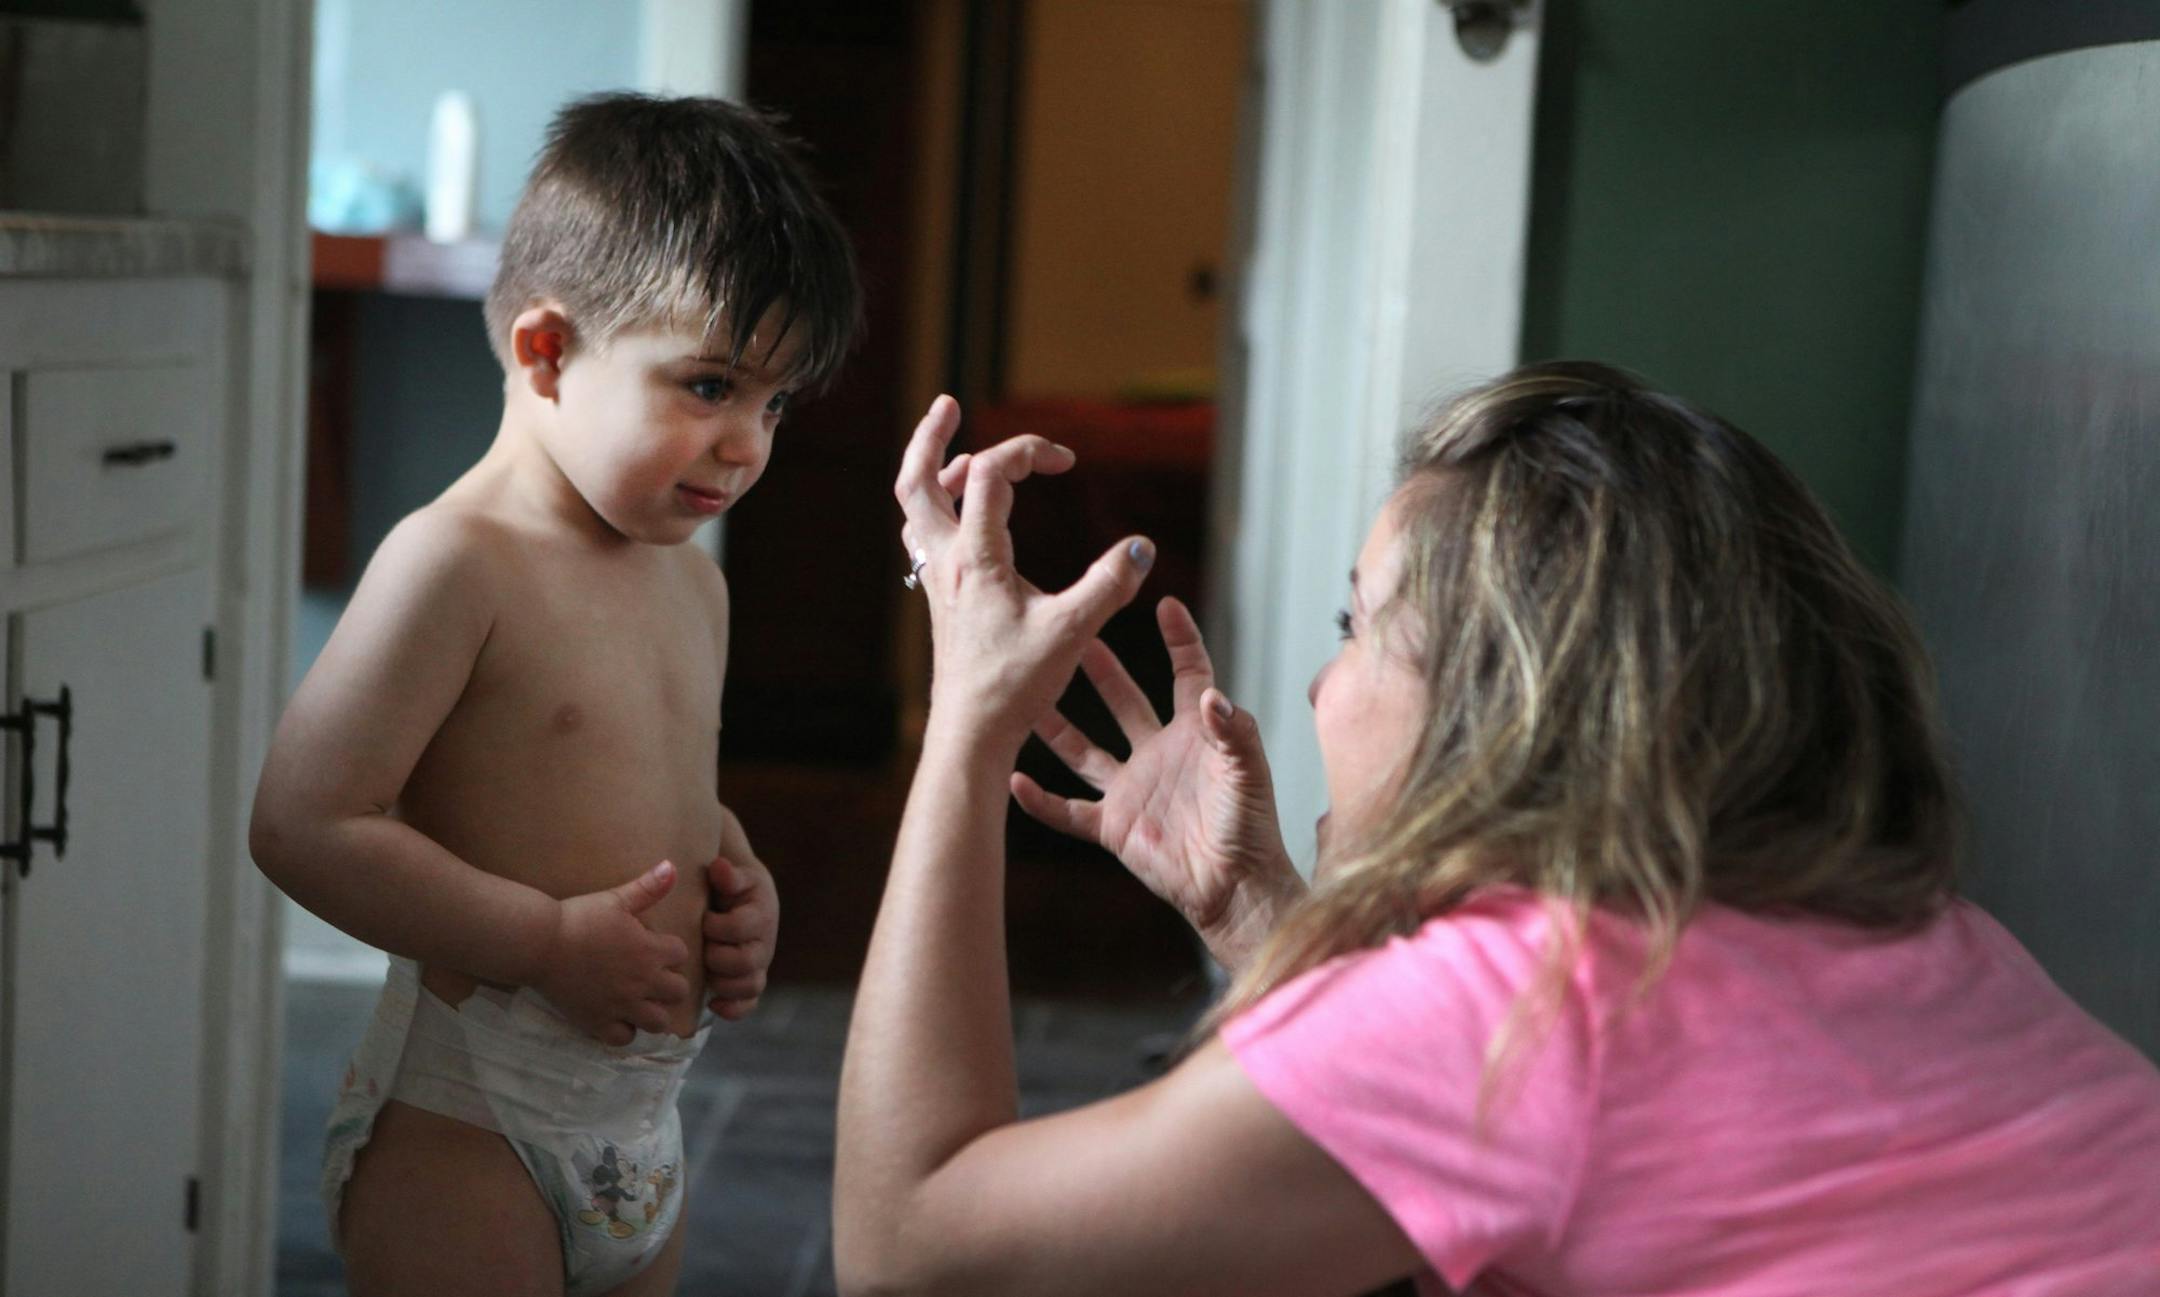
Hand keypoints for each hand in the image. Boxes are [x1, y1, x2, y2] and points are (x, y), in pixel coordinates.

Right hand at [530, 860, 690, 1045]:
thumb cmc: (578, 917)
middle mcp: (642, 982)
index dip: (670, 950)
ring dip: (653, 1012)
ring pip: (658, 1022)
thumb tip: (673, 866)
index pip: (682, 955)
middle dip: (669, 984)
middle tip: (651, 976)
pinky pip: (623, 1039)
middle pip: (678, 992)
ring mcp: (621, 1006)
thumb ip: (648, 887)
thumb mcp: (616, 899)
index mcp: (650, 951)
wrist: (540, 943)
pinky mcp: (598, 1022)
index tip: (655, 947)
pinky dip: (623, 1031)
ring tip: (641, 1001)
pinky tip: (616, 1016)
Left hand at [702, 853, 776, 1019]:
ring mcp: (759, 966)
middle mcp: (764, 944)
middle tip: (702, 948)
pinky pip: (749, 1004)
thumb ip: (728, 874)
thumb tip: (719, 868)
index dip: (716, 926)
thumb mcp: (734, 876)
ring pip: (749, 986)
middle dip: (717, 957)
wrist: (746, 898)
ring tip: (705, 975)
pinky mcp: (751, 981)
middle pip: (744, 962)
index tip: (704, 918)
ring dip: (723, 984)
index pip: (740, 928)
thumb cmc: (734, 886)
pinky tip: (713, 1004)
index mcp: (761, 916)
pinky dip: (733, 1009)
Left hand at [894, 395, 1155, 757]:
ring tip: (956, 453)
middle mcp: (946, 561)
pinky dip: (936, 511)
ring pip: (915, 509)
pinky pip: (924, 538)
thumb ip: (1109, 585)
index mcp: (975, 556)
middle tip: (947, 404)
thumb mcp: (1072, 631)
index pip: (988, 472)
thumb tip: (1143, 547)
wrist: (971, 733)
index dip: (1026, 450)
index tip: (1066, 461)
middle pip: (917, 480)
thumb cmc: (1015, 686)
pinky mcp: (940, 600)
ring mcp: (938, 580)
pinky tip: (959, 519)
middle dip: (931, 436)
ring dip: (930, 472)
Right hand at [1011, 598, 1303, 969]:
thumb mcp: (1248, 771)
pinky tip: (1012, 781)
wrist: (1234, 887)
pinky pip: (1067, 811)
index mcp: (1194, 734)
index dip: (1179, 640)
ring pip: (1084, 750)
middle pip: (1124, 700)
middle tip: (1073, 634)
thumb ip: (1232, 731)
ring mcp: (1131, 789)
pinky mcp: (1113, 826)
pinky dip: (1039, 800)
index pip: (1186, 675)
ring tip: (1027, 695)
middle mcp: (1157, 754)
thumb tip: (1210, 695)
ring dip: (1056, 726)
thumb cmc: (1250, 828)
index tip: (1164, 603)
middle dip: (1100, 668)